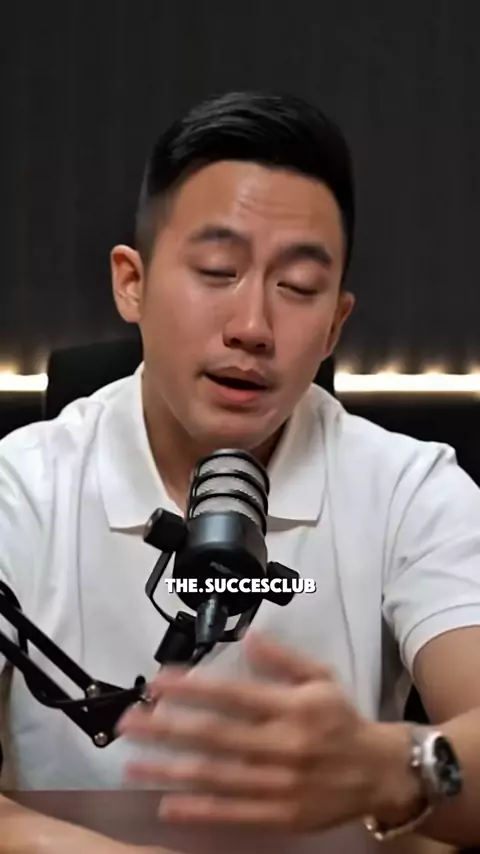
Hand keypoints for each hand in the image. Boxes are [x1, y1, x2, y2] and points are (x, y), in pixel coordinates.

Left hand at [117, 632, 418, 831]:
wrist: (378, 772)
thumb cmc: (342, 719)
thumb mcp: (321, 677)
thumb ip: (283, 659)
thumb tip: (249, 637)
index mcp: (292, 707)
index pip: (233, 695)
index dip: (193, 688)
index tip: (158, 683)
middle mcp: (283, 746)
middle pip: (215, 736)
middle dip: (166, 728)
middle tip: (129, 723)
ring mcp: (280, 785)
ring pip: (216, 776)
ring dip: (170, 770)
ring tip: (132, 763)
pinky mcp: (280, 816)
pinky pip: (233, 814)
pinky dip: (199, 810)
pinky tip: (166, 805)